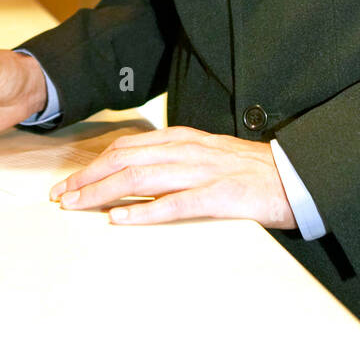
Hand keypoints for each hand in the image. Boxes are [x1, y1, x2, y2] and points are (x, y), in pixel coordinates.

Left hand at [49, 126, 297, 228]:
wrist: (298, 177)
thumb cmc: (250, 173)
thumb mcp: (207, 157)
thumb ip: (174, 162)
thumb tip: (136, 175)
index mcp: (183, 139)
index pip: (127, 147)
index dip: (94, 164)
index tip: (69, 183)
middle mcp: (188, 150)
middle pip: (125, 159)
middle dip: (88, 178)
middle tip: (60, 197)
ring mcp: (204, 171)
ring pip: (141, 177)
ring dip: (104, 192)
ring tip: (77, 205)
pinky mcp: (221, 195)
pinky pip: (175, 203)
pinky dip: (144, 211)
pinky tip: (120, 219)